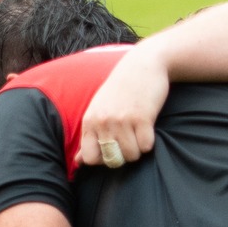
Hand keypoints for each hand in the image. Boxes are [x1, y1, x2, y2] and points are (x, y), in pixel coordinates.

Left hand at [78, 49, 168, 167]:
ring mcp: (122, 119)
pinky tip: (147, 127)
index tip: (113, 149)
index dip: (103, 159)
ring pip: (131, 155)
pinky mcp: (142, 117)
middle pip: (113, 159)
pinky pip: (146, 146)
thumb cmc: (120, 90)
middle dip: (123, 155)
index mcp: (90, 120)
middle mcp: (103, 121)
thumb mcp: (98, 109)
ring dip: (138, 149)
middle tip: (129, 139)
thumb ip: (89, 135)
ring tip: (138, 132)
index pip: (90, 158)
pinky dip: (149, 141)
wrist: (143, 65)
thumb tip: (78, 161)